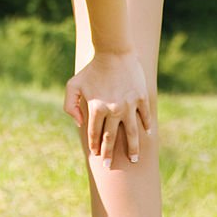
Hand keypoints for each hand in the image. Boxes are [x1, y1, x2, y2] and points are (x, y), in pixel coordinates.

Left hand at [64, 50, 151, 165]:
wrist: (113, 51)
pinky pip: (145, 116)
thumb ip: (69, 105)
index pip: (94, 133)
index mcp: (96, 107)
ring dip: (133, 148)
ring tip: (134, 159)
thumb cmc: (91, 68)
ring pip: (132, 134)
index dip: (94, 145)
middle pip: (111, 138)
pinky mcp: (141, 97)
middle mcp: (113, 110)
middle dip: (109, 153)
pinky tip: (147, 133)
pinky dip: (146, 126)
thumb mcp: (73, 84)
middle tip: (109, 166)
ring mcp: (129, 105)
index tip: (96, 154)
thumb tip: (79, 124)